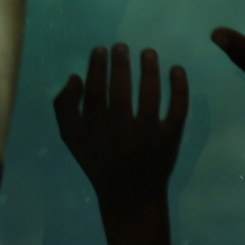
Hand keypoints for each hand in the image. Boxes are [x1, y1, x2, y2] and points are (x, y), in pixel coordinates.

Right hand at [52, 42, 189, 244]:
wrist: (132, 198)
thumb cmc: (99, 163)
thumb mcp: (74, 142)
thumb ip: (65, 109)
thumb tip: (75, 77)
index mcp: (96, 138)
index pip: (95, 98)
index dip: (96, 71)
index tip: (100, 50)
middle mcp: (121, 139)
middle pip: (120, 97)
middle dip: (120, 68)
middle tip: (121, 46)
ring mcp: (148, 141)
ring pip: (149, 101)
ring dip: (149, 73)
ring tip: (148, 52)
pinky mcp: (170, 141)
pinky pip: (177, 112)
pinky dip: (179, 89)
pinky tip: (176, 69)